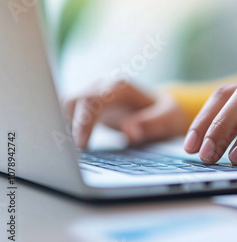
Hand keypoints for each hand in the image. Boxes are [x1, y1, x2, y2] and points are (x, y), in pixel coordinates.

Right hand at [64, 81, 187, 147]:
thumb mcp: (169, 119)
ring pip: (66, 107)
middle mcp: (102, 87)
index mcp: (120, 88)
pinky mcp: (88, 108)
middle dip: (67, 125)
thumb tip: (131, 132)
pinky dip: (67, 130)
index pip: (93, 100)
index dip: (84, 122)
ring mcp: (93, 96)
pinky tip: (71, 149)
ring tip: (67, 153)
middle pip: (73, 101)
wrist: (164, 111)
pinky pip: (69, 116)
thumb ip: (152, 124)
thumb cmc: (167, 114)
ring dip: (63, 127)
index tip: (81, 145)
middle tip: (70, 154)